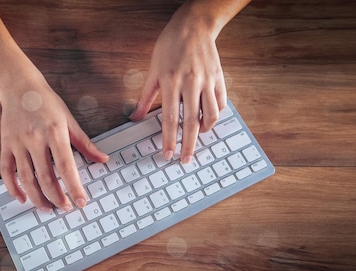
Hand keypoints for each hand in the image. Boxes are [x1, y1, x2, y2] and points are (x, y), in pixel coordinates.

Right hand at [0, 78, 107, 211]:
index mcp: (55, 133)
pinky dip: (13, 188)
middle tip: (65, 208)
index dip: (73, 187)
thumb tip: (103, 160)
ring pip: (26, 178)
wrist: (20, 87)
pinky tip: (23, 198)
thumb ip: (85, 144)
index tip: (81, 202)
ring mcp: (18, 143)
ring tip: (47, 208)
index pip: (66, 166)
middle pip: (45, 177)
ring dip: (37, 197)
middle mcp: (35, 139)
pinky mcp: (5, 145)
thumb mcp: (70, 120)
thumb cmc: (47, 103)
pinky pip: (7, 171)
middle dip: (56, 197)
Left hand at [130, 8, 226, 163]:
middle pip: (192, 122)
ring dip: (205, 130)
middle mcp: (191, 83)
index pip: (171, 118)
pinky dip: (216, 115)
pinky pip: (221, 103)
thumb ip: (145, 97)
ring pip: (211, 115)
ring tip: (198, 137)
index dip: (169, 139)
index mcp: (171, 81)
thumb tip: (134, 118)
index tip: (167, 154)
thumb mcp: (153, 70)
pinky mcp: (219, 78)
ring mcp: (208, 81)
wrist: (193, 26)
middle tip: (186, 160)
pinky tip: (208, 119)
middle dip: (189, 145)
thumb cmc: (170, 46)